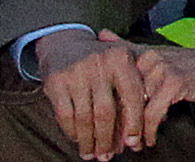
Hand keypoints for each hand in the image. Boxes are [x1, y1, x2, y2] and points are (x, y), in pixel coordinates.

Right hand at [34, 32, 147, 160]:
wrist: (64, 44)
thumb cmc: (101, 62)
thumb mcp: (120, 66)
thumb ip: (131, 91)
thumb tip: (138, 132)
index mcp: (122, 59)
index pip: (133, 97)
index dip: (133, 123)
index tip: (133, 143)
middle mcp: (100, 64)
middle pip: (106, 112)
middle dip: (107, 139)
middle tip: (107, 156)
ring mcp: (77, 73)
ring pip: (84, 118)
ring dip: (88, 141)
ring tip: (91, 154)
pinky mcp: (56, 82)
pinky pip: (65, 115)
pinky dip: (72, 132)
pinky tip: (77, 140)